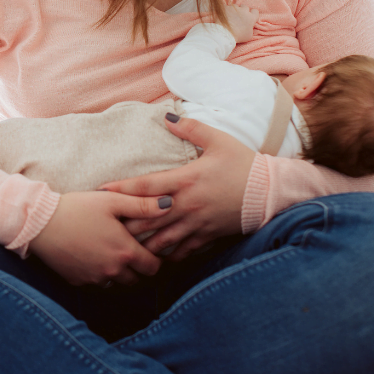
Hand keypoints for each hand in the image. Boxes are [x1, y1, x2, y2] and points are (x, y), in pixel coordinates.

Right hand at [27, 191, 170, 285]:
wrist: (39, 223)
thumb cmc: (77, 208)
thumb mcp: (112, 200)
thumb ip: (143, 205)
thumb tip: (170, 205)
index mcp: (125, 251)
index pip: (153, 267)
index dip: (155, 259)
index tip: (150, 249)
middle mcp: (112, 270)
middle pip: (137, 280)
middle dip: (138, 268)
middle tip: (131, 251)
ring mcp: (94, 279)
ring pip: (117, 284)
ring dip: (119, 273)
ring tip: (112, 254)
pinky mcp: (78, 281)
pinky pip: (96, 283)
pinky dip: (99, 275)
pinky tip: (92, 257)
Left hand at [98, 116, 254, 260]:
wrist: (272, 192)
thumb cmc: (244, 164)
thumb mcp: (218, 140)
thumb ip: (190, 129)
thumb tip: (167, 116)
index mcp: (186, 180)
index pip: (146, 186)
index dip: (122, 190)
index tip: (101, 191)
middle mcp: (187, 205)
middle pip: (147, 218)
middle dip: (125, 222)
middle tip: (104, 224)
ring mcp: (197, 224)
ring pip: (161, 239)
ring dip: (142, 242)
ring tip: (123, 244)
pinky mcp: (208, 237)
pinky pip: (182, 251)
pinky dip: (167, 255)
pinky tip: (154, 257)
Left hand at [224, 4, 258, 42]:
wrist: (225, 34)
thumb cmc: (238, 36)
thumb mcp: (249, 35)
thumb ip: (250, 28)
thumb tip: (249, 26)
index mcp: (251, 17)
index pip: (255, 11)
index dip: (252, 14)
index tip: (249, 18)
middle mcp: (243, 11)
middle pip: (245, 7)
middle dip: (242, 11)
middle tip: (238, 18)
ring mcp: (234, 8)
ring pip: (235, 6)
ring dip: (234, 10)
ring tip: (230, 17)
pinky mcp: (225, 7)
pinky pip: (226, 6)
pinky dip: (225, 10)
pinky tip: (223, 16)